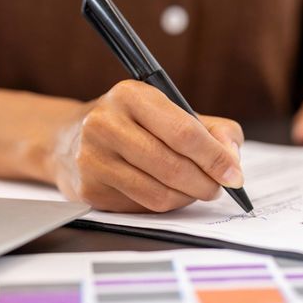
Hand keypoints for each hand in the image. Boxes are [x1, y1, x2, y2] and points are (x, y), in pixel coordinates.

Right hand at [53, 80, 244, 211]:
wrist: (68, 139)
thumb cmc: (131, 123)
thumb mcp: (169, 110)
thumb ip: (211, 129)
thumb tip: (232, 158)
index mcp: (130, 95)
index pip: (183, 132)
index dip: (215, 157)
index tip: (234, 175)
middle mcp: (105, 124)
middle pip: (172, 166)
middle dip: (205, 183)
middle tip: (218, 188)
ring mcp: (93, 159)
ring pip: (159, 193)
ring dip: (187, 197)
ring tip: (194, 189)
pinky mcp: (89, 190)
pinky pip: (142, 207)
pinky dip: (164, 204)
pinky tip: (166, 191)